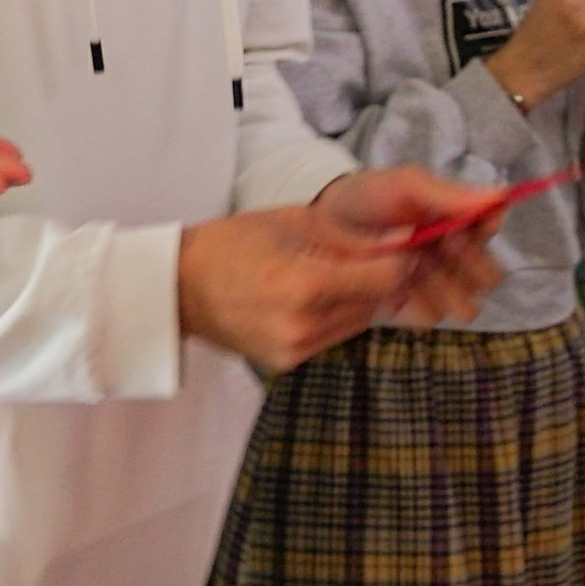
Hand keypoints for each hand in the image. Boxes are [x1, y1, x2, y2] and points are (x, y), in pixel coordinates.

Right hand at [177, 203, 415, 371]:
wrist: (180, 287)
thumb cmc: (232, 242)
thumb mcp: (293, 222)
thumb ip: (352, 235)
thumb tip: (404, 238)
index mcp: (303, 283)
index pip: (385, 279)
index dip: (401, 259)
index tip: (400, 244)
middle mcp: (302, 324)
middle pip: (377, 302)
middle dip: (380, 276)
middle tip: (369, 252)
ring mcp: (295, 349)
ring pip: (360, 321)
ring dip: (360, 297)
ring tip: (334, 271)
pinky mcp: (288, 363)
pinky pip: (335, 335)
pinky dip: (337, 314)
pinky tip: (315, 294)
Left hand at [314, 168, 504, 327]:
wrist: (321, 225)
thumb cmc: (365, 198)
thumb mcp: (404, 186)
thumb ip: (448, 194)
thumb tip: (501, 196)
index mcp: (458, 220)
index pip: (492, 231)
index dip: (479, 234)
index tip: (453, 229)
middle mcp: (455, 255)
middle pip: (489, 278)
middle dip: (466, 267)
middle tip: (434, 249)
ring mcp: (435, 284)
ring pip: (466, 305)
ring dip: (443, 289)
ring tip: (412, 268)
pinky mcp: (412, 306)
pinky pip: (432, 317)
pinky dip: (419, 304)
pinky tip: (398, 287)